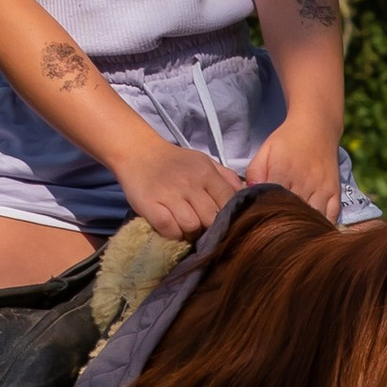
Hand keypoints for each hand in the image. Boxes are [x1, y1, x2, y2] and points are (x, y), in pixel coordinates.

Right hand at [120, 137, 243, 241]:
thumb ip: (226, 177)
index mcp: (206, 172)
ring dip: (190, 232)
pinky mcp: (149, 205)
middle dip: (209, 227)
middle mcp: (190, 183)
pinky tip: (171, 227)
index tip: (221, 221)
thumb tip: (248, 194)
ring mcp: (169, 194)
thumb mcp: (204, 162)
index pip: (228, 201)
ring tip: (185, 227)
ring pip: (191, 226)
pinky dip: (173, 233)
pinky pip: (169, 229)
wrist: (139, 153)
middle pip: (211, 218)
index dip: (227, 215)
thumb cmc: (175, 162)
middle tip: (201, 227)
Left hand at [243, 116, 342, 222]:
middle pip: (291, 214)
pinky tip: (312, 229)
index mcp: (283, 172)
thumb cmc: (287, 141)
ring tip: (292, 231)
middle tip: (274, 230)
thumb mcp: (265, 151)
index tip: (259, 221)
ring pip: (312, 219)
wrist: (317, 127)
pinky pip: (331, 217)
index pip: (271, 203)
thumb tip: (247, 195)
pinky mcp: (335, 193)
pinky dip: (321, 225)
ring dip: (302, 228)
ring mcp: (322, 189)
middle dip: (282, 225)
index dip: (264, 214)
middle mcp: (304, 182)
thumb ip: (254, 173)